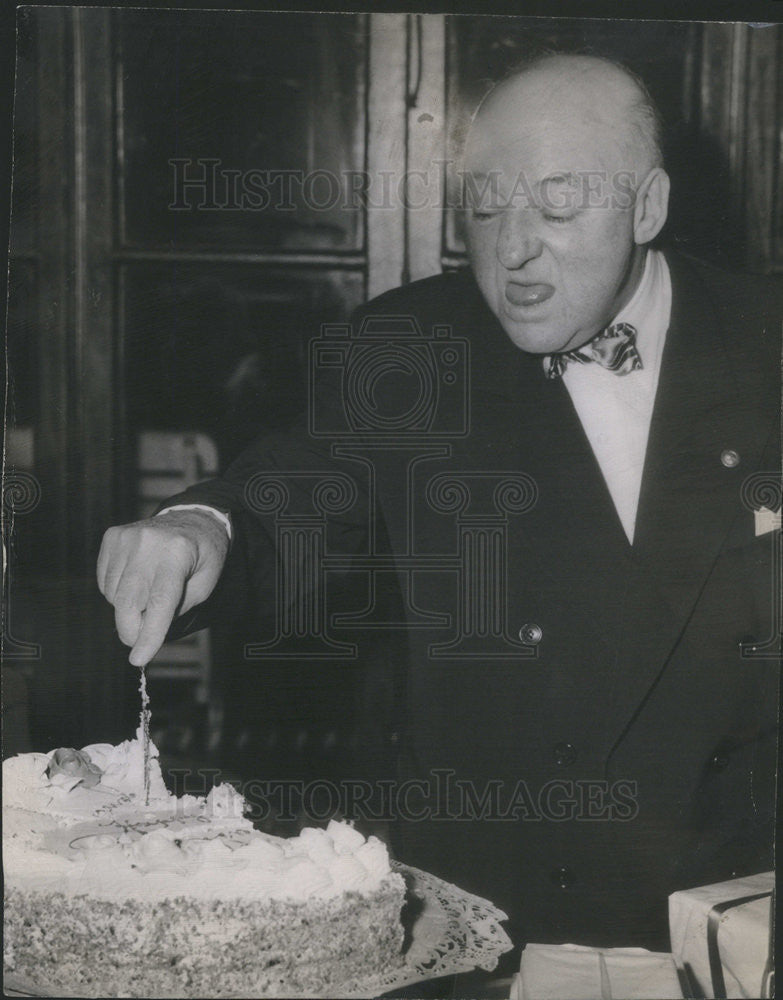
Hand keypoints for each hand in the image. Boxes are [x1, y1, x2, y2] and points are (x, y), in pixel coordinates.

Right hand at [96, 510, 228, 666]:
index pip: (160, 601)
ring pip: (113, 595)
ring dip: (128, 607)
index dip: (148, 634)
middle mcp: (149, 541)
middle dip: (131, 630)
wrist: (194, 519)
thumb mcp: (204, 586)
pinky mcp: (112, 536)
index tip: (138, 659)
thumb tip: (143, 632)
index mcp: (179, 552)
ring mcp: (127, 537)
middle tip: (140, 643)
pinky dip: (118, 591)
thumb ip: (176, 609)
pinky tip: (138, 578)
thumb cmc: (203, 557)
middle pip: (128, 601)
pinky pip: (104, 581)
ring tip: (151, 589)